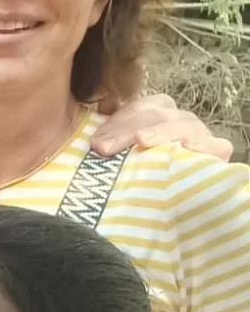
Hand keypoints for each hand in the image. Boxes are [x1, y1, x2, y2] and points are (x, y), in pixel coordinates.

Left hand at [91, 94, 232, 160]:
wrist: (158, 204)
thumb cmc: (128, 173)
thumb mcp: (113, 154)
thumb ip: (103, 141)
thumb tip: (92, 139)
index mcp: (153, 112)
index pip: (137, 107)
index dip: (117, 122)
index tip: (97, 143)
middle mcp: (176, 120)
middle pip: (158, 113)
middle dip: (128, 129)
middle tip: (105, 148)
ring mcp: (197, 135)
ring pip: (185, 124)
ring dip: (161, 132)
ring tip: (142, 141)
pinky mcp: (216, 154)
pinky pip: (217, 145)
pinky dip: (203, 145)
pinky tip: (185, 148)